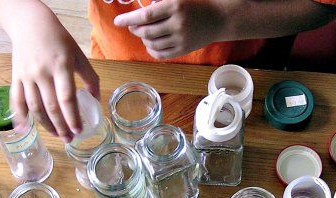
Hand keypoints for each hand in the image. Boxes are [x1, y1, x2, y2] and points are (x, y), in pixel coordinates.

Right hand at [9, 8, 99, 142]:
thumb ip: (89, 77)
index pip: (67, 98)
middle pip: (51, 106)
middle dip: (61, 127)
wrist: (30, 24)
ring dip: (46, 125)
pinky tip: (24, 129)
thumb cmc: (58, 40)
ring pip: (35, 107)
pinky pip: (16, 100)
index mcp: (61, 66)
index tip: (79, 130)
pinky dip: (19, 116)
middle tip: (69, 139)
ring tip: (56, 135)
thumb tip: (96, 99)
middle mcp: (42, 72)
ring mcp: (27, 76)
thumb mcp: (78, 55)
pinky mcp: (16, 77)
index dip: (72, 116)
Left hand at [114, 0, 230, 59]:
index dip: (129, 19)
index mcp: (175, 6)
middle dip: (135, 29)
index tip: (118, 21)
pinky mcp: (184, 50)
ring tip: (145, 33)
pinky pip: (161, 54)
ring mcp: (181, 39)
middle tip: (133, 26)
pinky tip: (151, 44)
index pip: (146, 15)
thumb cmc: (195, 5)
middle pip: (146, 32)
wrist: (218, 18)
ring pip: (152, 44)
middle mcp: (178, 24)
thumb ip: (159, 3)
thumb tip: (138, 13)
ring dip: (143, 39)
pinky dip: (151, 50)